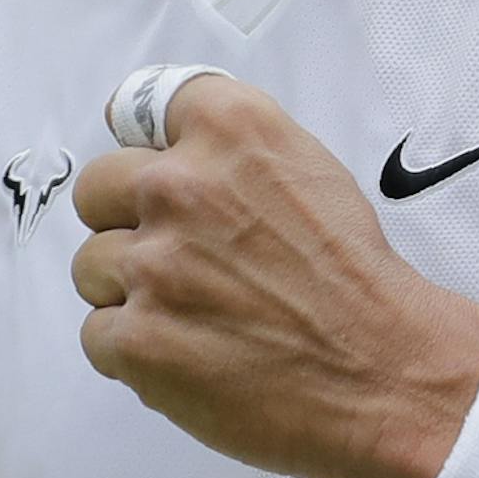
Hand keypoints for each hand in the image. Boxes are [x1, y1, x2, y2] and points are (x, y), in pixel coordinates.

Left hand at [71, 75, 478, 477]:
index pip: (140, 106)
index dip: (151, 148)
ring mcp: (152, 264)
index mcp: (231, 130)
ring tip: (195, 316)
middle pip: (98, 189)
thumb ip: (234, 152)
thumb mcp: (309, 169)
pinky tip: (190, 355)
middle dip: (127, 221)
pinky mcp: (137, 339)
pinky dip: (134, 351)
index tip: (159, 170)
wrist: (386, 372)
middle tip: (180, 258)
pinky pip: (97, 334)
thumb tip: (172, 156)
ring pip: (92, 265)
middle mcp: (181, 185)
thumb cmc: (355, 279)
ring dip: (131, 292)